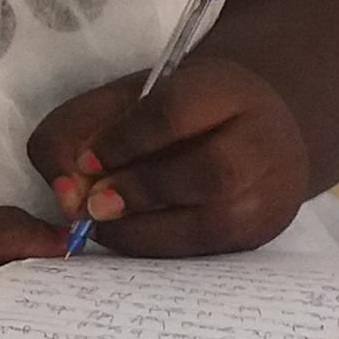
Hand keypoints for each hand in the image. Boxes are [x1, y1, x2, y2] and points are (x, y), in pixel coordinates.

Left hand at [24, 57, 316, 258]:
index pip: (176, 113)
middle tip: (95, 205)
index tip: (85, 162)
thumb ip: (74, 134)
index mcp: (229, 89)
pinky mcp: (263, 231)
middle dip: (141, 192)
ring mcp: (272, 190)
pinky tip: (134, 234)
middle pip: (211, 172)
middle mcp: (265, 139)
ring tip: (105, 224)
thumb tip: (66, 195)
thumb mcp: (121, 104)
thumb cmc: (175, 116)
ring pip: (213, 222)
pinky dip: (159, 247)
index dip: (124, 141)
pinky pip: (208, 250)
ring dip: (144, 231)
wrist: (252, 132)